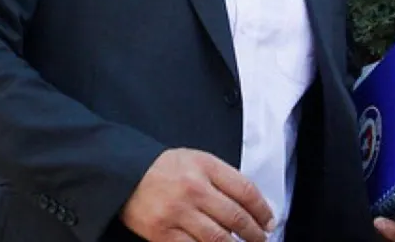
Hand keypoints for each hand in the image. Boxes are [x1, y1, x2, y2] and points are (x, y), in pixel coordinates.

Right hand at [119, 148, 274, 241]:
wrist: (125, 175)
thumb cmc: (164, 168)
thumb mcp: (197, 159)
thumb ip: (223, 178)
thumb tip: (252, 205)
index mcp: (205, 167)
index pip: (245, 190)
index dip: (263, 209)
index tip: (269, 220)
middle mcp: (193, 189)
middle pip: (235, 217)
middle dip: (255, 233)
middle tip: (262, 238)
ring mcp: (177, 213)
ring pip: (218, 238)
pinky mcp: (163, 234)